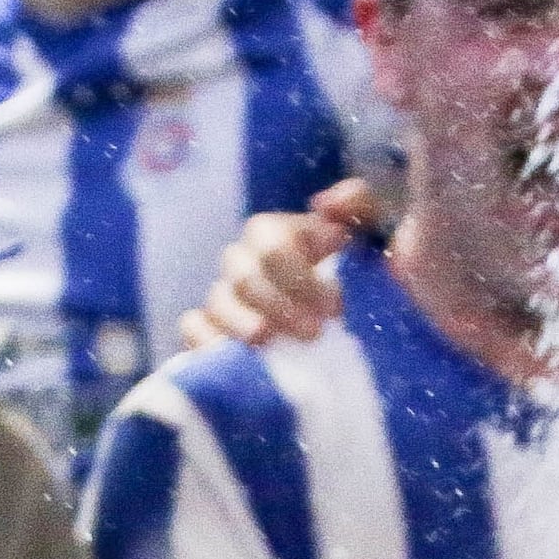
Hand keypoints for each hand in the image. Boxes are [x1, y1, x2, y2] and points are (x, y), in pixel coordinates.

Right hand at [178, 179, 381, 353]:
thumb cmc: (351, 274)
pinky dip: (206, 338)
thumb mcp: (365, 232)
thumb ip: (356, 205)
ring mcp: (223, 294)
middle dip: (279, 305)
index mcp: (274, 233)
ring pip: (217, 300)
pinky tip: (232, 355)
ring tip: (267, 341)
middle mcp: (243, 260)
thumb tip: (327, 204)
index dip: (302, 277)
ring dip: (241, 322)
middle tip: (313, 333)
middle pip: (245, 276)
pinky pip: (192, 326)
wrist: (337, 323)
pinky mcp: (208, 326)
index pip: (273, 246)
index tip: (334, 308)